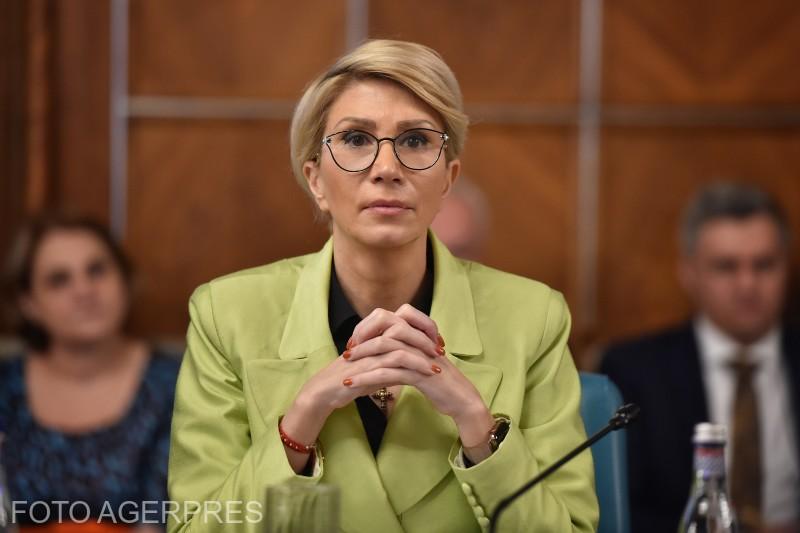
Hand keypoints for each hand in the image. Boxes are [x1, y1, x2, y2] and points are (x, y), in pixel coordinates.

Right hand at [281, 306, 438, 472]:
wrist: (325, 392)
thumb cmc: (349, 380)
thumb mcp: (373, 366)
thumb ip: (390, 360)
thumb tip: (411, 360)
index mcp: (373, 334)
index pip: (402, 320)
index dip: (421, 327)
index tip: (436, 340)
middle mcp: (372, 338)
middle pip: (404, 326)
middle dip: (426, 336)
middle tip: (441, 348)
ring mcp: (370, 351)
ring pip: (402, 344)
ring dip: (423, 353)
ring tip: (438, 363)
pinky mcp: (368, 366)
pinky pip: (396, 362)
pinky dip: (415, 366)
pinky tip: (428, 373)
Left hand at [347, 305, 494, 456]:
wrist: (461, 399)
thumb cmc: (439, 381)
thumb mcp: (420, 359)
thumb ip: (404, 348)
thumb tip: (379, 344)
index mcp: (418, 333)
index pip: (388, 316)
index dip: (368, 326)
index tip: (354, 341)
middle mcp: (418, 339)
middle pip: (385, 326)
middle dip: (361, 338)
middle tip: (346, 353)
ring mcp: (419, 355)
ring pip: (384, 348)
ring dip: (361, 359)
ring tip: (345, 372)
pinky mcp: (419, 373)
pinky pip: (388, 373)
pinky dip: (367, 378)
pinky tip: (354, 385)